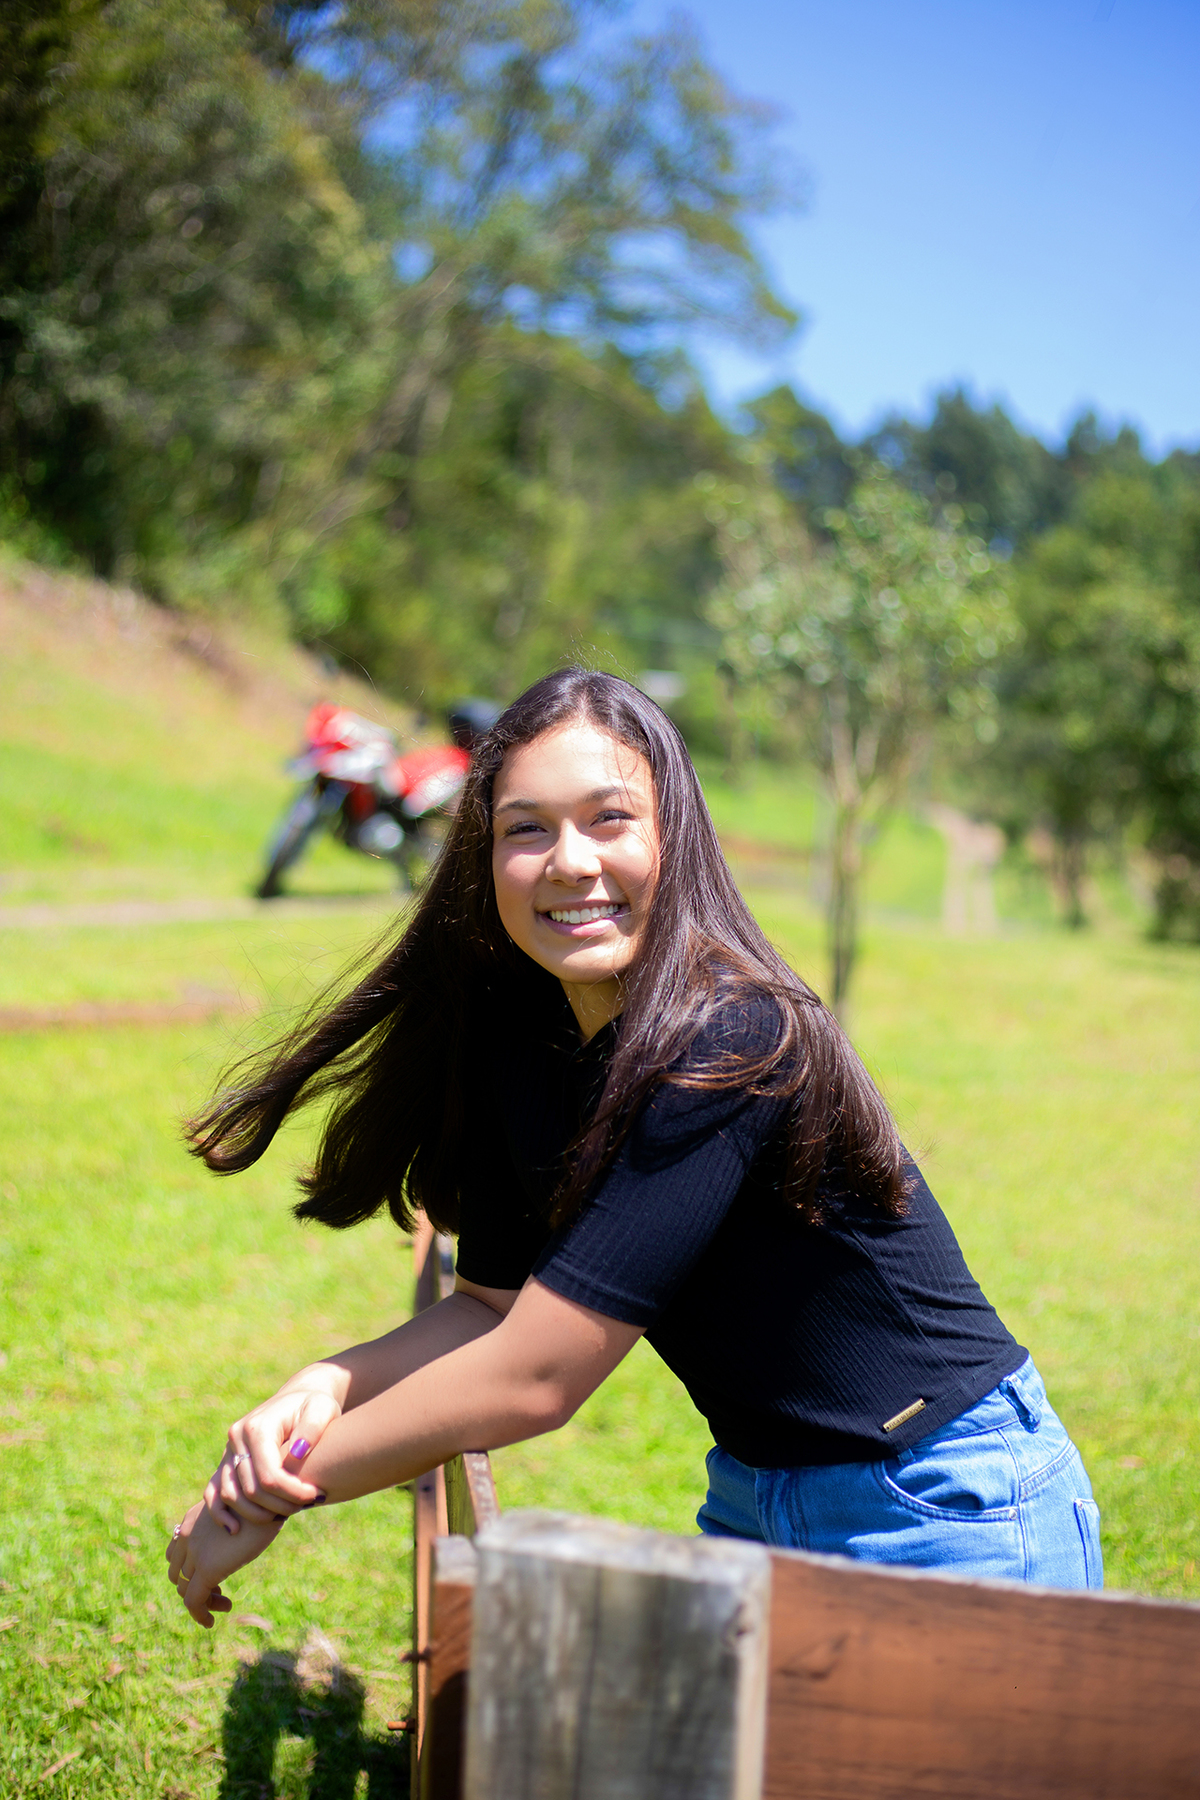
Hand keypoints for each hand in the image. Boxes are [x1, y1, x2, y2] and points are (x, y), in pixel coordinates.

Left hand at [165, 1500, 283, 1627]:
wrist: (270, 1496)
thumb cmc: (263, 1499)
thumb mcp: (238, 1508)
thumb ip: (228, 1521)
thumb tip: (237, 1532)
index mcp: (192, 1518)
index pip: (176, 1553)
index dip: (188, 1569)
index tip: (213, 1575)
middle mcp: (187, 1534)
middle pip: (177, 1573)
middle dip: (193, 1585)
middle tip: (218, 1591)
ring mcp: (195, 1552)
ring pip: (185, 1589)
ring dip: (203, 1601)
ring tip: (225, 1604)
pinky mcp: (207, 1569)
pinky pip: (193, 1601)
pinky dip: (200, 1615)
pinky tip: (211, 1622)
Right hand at [206, 1387, 339, 1530]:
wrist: (298, 1398)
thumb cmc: (314, 1405)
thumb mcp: (321, 1410)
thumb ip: (312, 1429)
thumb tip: (297, 1453)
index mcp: (256, 1427)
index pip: (269, 1474)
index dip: (292, 1492)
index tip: (316, 1495)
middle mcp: (236, 1439)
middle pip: (251, 1489)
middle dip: (280, 1505)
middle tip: (307, 1506)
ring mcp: (228, 1452)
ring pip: (231, 1496)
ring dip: (258, 1514)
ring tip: (287, 1514)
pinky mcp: (226, 1463)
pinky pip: (214, 1493)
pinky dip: (221, 1514)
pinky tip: (236, 1530)